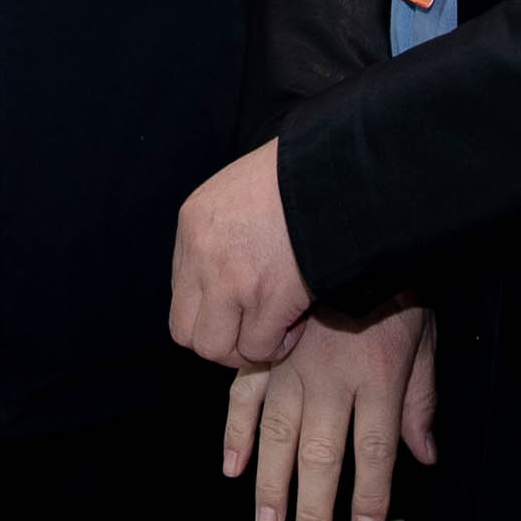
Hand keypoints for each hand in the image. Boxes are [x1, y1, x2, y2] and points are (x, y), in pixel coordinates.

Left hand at [168, 140, 311, 367]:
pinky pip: (259, 347)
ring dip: (246, 348)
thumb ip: (226, 228)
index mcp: (194, 222)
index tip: (241, 307)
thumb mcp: (245, 188)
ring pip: (215, 348)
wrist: (340, 172)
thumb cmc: (303, 176)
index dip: (211, 310)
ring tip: (275, 330)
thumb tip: (228, 267)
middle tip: (252, 331)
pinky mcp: (269, 298)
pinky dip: (277, 346)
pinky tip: (296, 325)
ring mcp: (232, 279)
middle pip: (184, 331)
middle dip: (220, 339)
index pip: (180, 293)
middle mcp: (203, 254)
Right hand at [223, 306, 439, 520]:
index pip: (374, 455)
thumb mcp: (424, 340)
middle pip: (322, 458)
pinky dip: (236, 433)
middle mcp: (331, 382)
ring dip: (272, 486)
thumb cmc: (394, 287)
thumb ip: (421, 399)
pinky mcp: (266, 352)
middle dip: (314, 510)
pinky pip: (245, 397)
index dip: (370, 499)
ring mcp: (292, 367)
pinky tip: (231, 465)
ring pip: (279, 438)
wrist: (347, 229)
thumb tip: (425, 453)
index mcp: (376, 380)